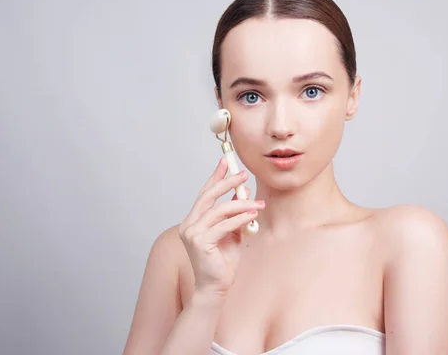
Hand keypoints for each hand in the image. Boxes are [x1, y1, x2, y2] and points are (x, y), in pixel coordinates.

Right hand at [178, 157, 264, 296]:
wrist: (217, 287)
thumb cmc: (223, 261)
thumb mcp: (232, 232)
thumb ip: (234, 215)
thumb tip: (242, 193)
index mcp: (193, 221)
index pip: (204, 194)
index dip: (215, 177)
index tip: (225, 162)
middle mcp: (189, 224)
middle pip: (208, 196)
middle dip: (226, 182)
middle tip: (243, 175)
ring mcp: (192, 233)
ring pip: (219, 210)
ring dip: (241, 204)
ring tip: (258, 203)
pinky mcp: (200, 242)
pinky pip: (224, 225)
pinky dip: (240, 218)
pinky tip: (252, 215)